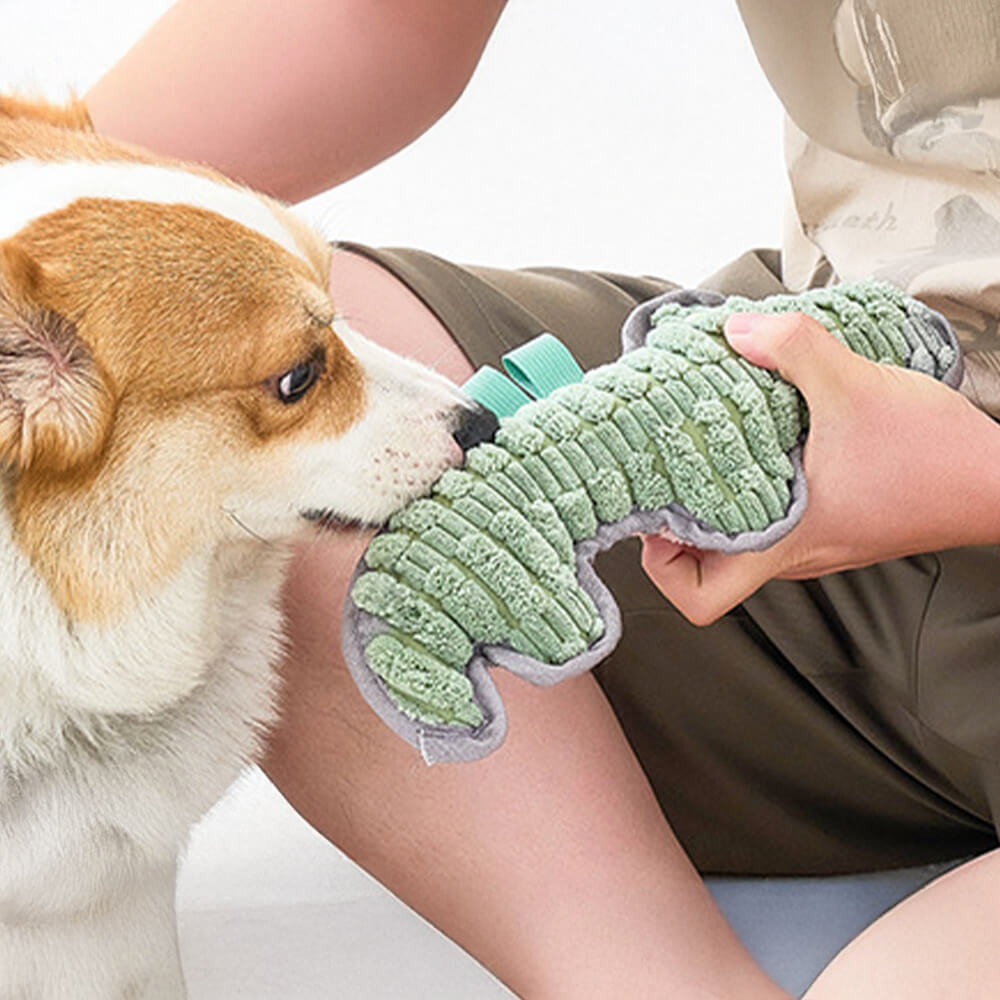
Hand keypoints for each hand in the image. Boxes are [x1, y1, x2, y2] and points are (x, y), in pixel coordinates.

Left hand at [641, 309, 999, 624]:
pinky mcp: (833, 526)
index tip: (654, 515)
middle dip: (677, 522)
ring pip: (741, 540)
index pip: (700, 599)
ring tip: (704, 448)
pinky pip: (774, 519)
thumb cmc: (934, 455)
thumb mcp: (855, 386)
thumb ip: (793, 349)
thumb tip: (737, 331)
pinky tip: (759, 443)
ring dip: (715, 500)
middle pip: (707, 567)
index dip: (662, 565)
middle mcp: (793, 555)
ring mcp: (814, 546)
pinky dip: (753, 489)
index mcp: (784, 542)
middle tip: (666, 469)